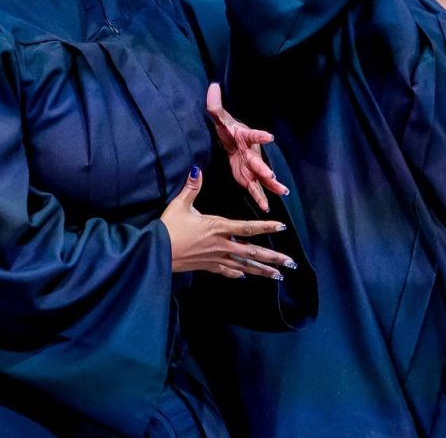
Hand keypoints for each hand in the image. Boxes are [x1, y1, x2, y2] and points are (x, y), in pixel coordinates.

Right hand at [160, 168, 295, 279]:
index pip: (247, 227)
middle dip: (273, 258)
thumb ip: (192, 187)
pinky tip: (245, 276)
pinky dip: (237, 273)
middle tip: (290, 263)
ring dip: (262, 271)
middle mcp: (221, 245)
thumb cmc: (168, 228)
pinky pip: (226, 271)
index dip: (266, 226)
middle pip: (252, 251)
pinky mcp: (206, 266)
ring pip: (244, 265)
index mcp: (217, 227)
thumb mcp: (180, 205)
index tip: (282, 227)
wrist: (155, 253)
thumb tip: (196, 169)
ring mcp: (215, 258)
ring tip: (278, 276)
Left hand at [206, 82, 288, 212]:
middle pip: (258, 161)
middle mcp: (250, 152)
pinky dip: (260, 197)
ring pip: (261, 176)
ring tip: (281, 192)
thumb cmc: (226, 128)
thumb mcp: (218, 118)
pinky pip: (254, 187)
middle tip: (271, 176)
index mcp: (244, 137)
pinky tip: (266, 207)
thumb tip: (213, 87)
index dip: (260, 136)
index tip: (270, 137)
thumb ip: (215, 105)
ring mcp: (250, 165)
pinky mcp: (246, 176)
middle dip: (264, 169)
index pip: (252, 135)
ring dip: (270, 185)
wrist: (229, 137)